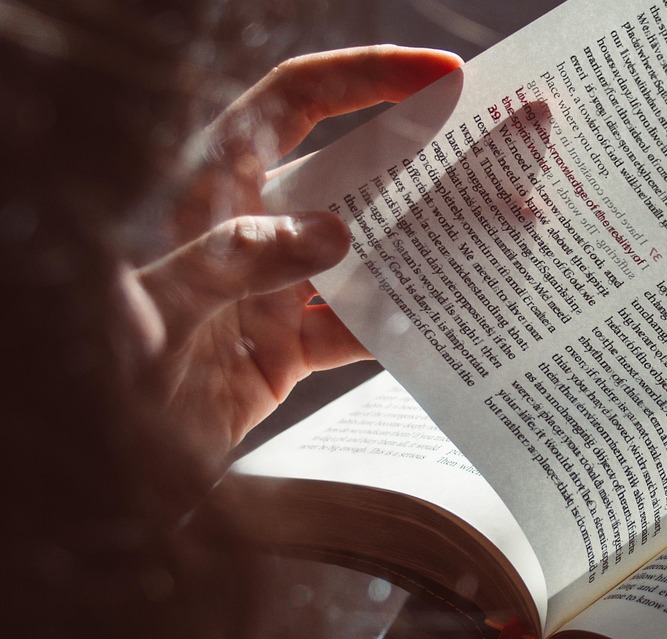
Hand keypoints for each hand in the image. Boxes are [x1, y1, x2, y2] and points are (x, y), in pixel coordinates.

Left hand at [130, 46, 461, 470]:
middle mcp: (252, 230)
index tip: (442, 75)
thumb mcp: (162, 305)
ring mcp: (276, 290)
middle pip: (351, 174)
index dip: (368, 76)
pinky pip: (359, 328)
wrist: (105, 470)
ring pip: (368, 253)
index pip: (296, 101)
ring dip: (426, 248)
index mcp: (213, 191)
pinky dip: (402, 328)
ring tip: (492, 236)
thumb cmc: (112, 374)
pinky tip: (446, 325)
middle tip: (496, 155)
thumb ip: (237, 259)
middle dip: (424, 161)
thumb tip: (332, 234)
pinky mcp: (290, 348)